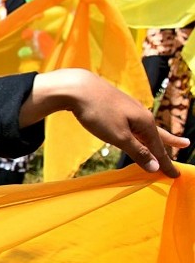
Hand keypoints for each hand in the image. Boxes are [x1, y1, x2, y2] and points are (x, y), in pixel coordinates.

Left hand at [24, 69, 187, 176]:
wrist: (78, 87)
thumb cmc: (98, 112)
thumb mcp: (118, 136)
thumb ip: (137, 152)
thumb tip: (155, 167)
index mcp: (145, 123)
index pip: (159, 148)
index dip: (166, 163)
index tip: (175, 176)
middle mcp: (141, 114)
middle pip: (157, 133)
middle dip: (170, 143)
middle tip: (185, 145)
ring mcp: (129, 109)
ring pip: (145, 127)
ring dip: (155, 136)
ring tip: (164, 140)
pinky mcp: (116, 106)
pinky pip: (133, 123)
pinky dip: (139, 131)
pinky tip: (136, 130)